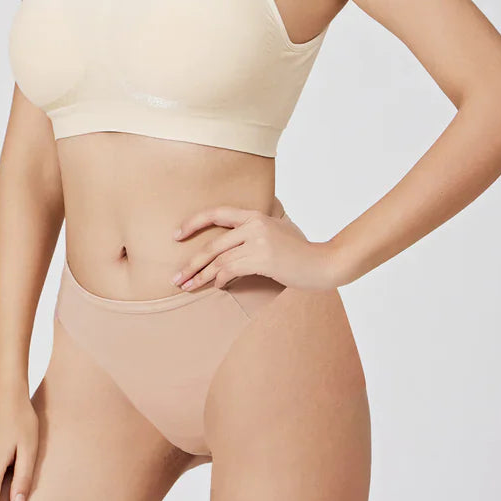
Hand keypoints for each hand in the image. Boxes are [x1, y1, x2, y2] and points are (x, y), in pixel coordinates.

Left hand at [171, 204, 339, 292]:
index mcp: (256, 214)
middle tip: (176, 276)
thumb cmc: (302, 251)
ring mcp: (258, 241)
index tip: (176, 235)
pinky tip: (216, 286)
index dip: (194, 223)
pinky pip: (231, 270)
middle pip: (213, 244)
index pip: (217, 213)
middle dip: (192, 262)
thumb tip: (234, 245)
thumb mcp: (280, 231)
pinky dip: (220, 280)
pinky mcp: (262, 258)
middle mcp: (254, 224)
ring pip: (219, 260)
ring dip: (201, 276)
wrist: (325, 262)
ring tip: (187, 286)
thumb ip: (258, 231)